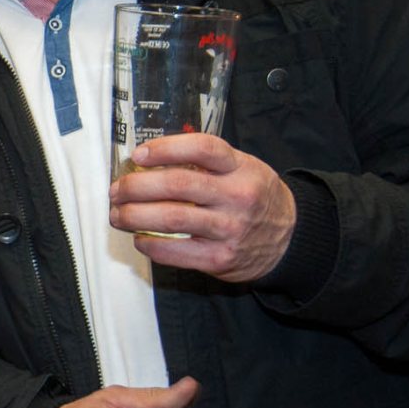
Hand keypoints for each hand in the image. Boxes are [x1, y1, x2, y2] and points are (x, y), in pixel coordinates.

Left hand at [108, 133, 296, 281]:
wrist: (291, 238)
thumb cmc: (254, 197)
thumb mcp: (242, 168)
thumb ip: (204, 161)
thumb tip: (149, 160)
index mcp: (240, 168)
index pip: (202, 149)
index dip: (165, 149)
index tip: (138, 155)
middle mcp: (237, 196)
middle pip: (177, 184)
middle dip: (136, 186)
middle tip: (117, 190)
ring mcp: (230, 229)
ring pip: (171, 218)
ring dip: (134, 216)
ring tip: (118, 214)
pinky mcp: (221, 258)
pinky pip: (176, 252)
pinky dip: (150, 245)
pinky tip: (140, 238)